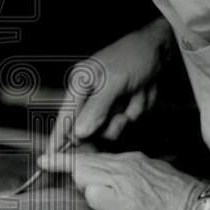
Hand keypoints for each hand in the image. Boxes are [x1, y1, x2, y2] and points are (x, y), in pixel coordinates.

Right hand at [38, 149, 203, 209]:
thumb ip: (104, 199)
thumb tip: (84, 187)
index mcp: (119, 174)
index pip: (81, 165)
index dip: (61, 164)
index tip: (44, 161)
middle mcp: (129, 164)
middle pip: (91, 158)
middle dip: (70, 160)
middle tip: (52, 162)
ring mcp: (142, 165)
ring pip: (106, 160)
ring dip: (88, 163)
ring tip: (75, 168)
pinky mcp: (153, 169)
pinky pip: (121, 163)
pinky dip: (107, 166)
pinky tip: (110, 175)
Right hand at [46, 18, 173, 155]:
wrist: (160, 51)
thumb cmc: (133, 57)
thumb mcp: (115, 81)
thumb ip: (97, 108)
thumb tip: (79, 132)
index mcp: (79, 84)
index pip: (64, 116)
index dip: (57, 138)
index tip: (49, 158)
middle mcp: (89, 96)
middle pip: (87, 129)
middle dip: (106, 124)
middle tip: (119, 115)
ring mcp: (105, 105)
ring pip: (108, 130)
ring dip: (124, 118)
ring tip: (133, 97)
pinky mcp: (120, 110)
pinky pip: (124, 124)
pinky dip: (134, 113)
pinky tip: (138, 97)